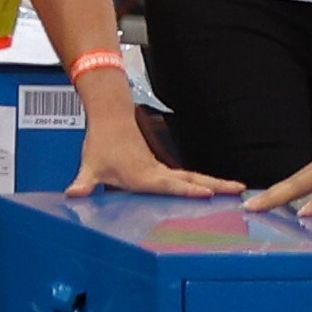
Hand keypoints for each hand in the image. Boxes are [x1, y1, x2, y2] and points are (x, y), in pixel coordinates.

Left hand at [70, 101, 239, 198]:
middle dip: (216, 186)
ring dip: (216, 183)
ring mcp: (162, 170)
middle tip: (239, 191)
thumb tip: (73, 194)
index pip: (169, 185)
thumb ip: (84, 183)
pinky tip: (217, 190)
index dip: (187, 191)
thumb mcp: (90, 166)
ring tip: (238, 190)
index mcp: (142, 176)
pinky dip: (204, 183)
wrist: (110, 117)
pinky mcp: (162, 169)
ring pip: (194, 177)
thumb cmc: (102, 142)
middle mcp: (156, 172)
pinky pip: (187, 178)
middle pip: (192, 180)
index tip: (207, 194)